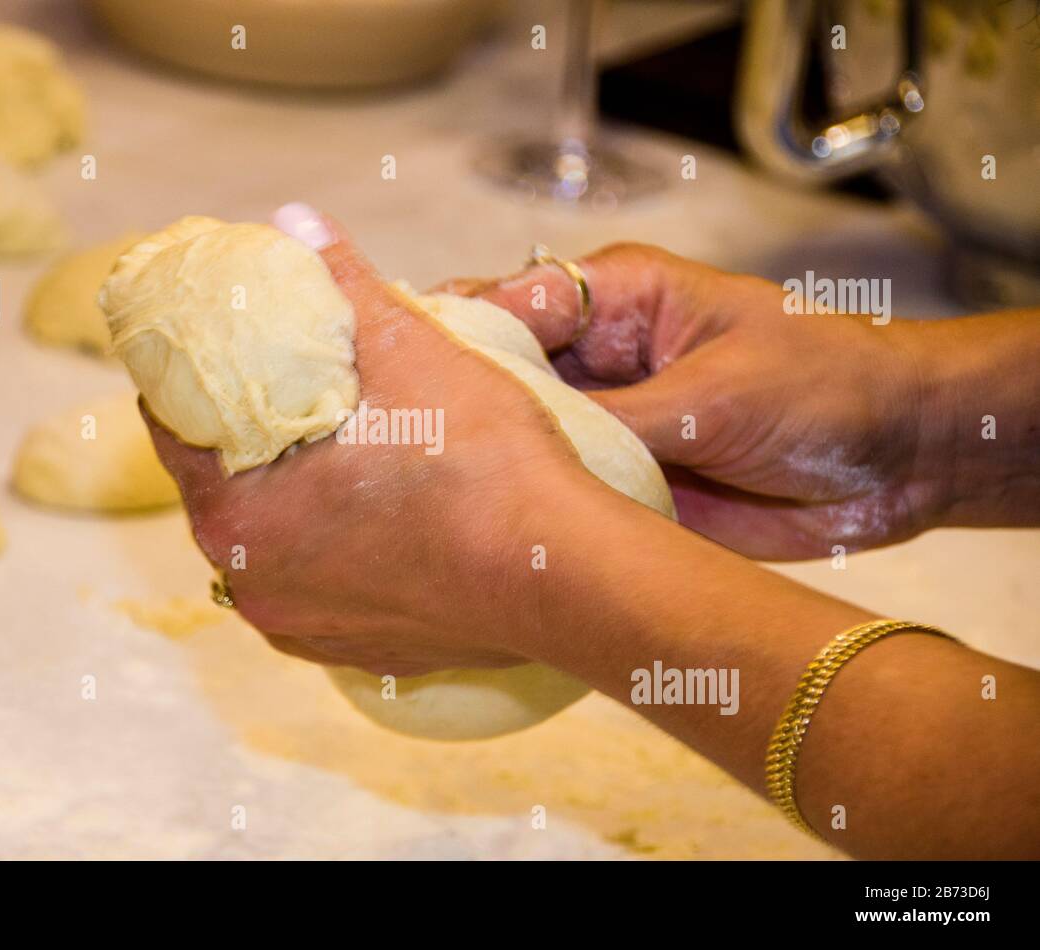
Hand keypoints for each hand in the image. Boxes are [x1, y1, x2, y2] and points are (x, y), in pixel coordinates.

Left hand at [143, 206, 632, 674]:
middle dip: (242, 435)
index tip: (208, 349)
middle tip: (278, 385)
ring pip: (273, 541)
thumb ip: (343, 283)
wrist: (566, 574)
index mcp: (236, 517)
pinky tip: (370, 511)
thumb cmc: (479, 464)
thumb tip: (295, 218)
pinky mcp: (357, 650)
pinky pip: (322, 582)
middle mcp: (254, 587)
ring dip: (287, 494)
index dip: (186, 380)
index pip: (172, 432)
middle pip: (221, 488)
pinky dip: (331, 545)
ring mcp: (304, 627)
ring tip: (329, 445)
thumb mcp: (407, 351)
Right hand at [438, 244, 940, 559]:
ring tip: (412, 496)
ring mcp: (605, 421)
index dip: (451, 338)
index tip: (396, 380)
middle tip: (388, 449)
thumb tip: (523, 443)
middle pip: (497, 372)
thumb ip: (618, 417)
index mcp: (616, 299)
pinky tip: (474, 533)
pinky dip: (524, 512)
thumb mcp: (715, 394)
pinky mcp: (620, 480)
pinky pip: (558, 492)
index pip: (509, 306)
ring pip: (519, 438)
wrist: (901, 457)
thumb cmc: (822, 389)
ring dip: (481, 464)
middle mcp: (596, 358)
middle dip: (450, 403)